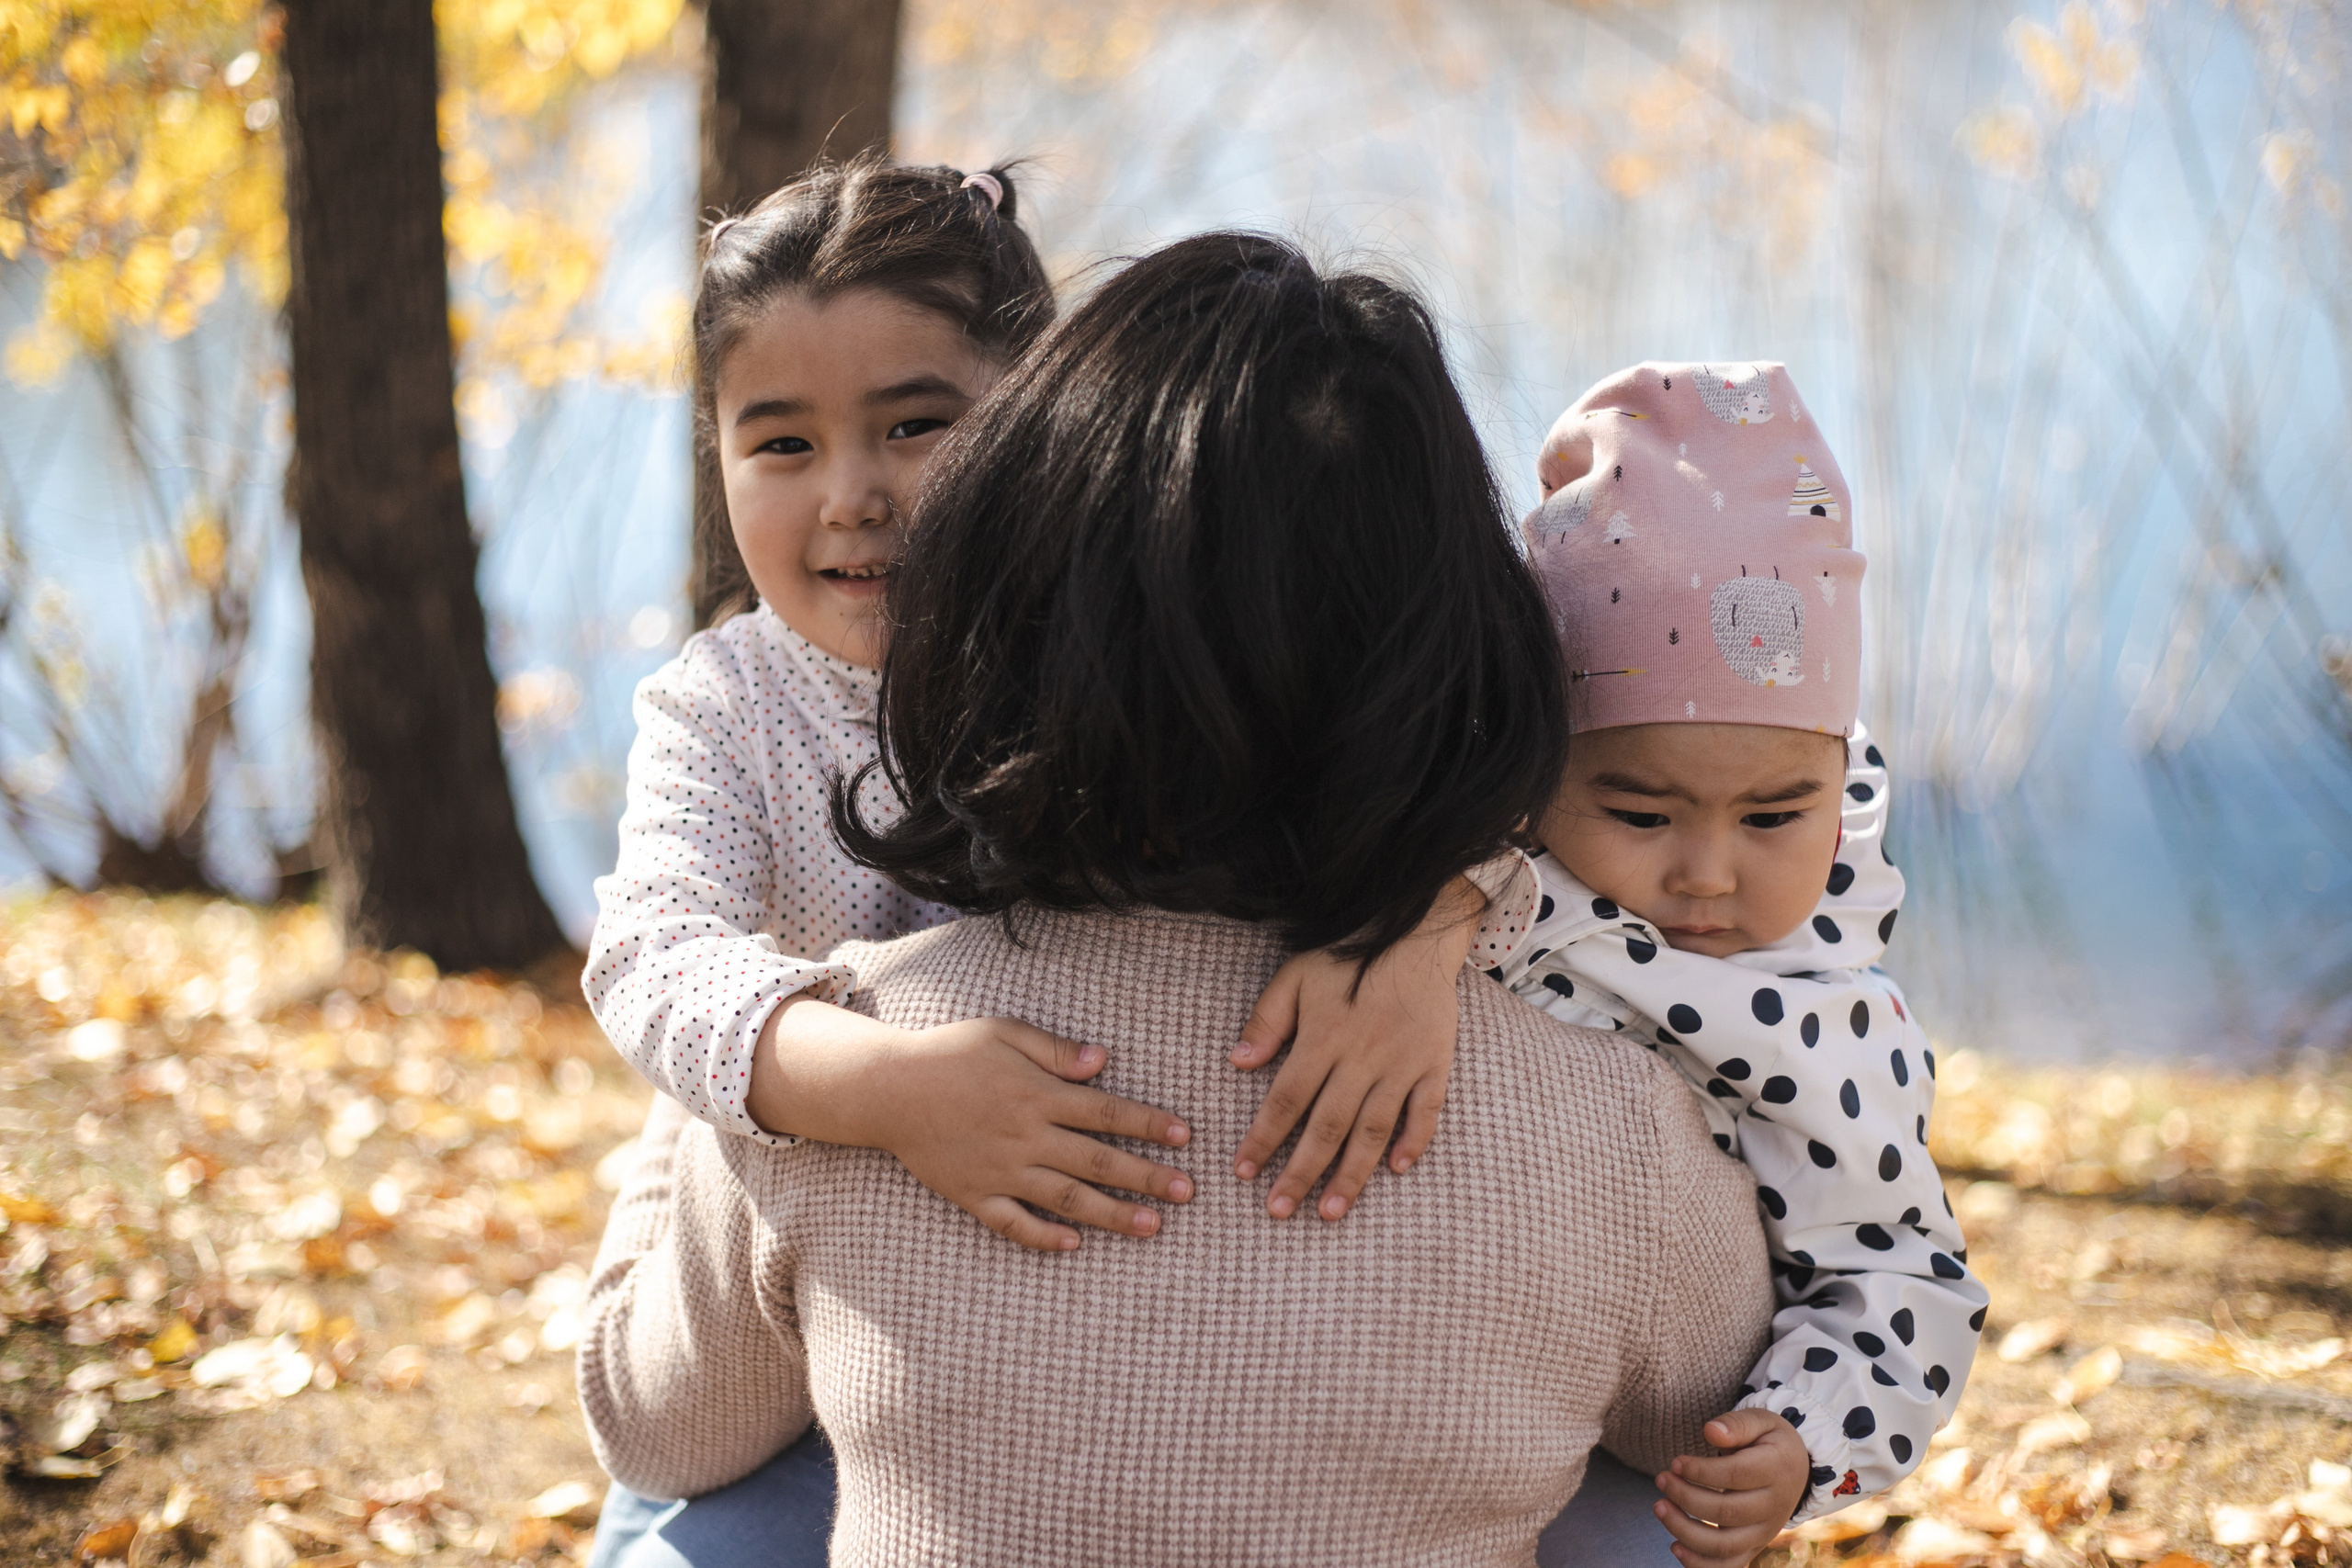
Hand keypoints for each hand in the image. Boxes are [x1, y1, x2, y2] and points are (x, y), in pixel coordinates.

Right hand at [748, 996, 1192, 1251]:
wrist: (887, 1090)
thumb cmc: (949, 1053)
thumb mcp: (1004, 1033)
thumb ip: (1054, 1049)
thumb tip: (1102, 1060)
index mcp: (1037, 1094)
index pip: (1106, 1111)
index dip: (1148, 1123)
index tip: (1184, 1136)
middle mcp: (1025, 1137)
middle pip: (1097, 1161)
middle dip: (1146, 1177)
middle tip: (1187, 1192)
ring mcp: (1000, 1170)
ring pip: (1066, 1199)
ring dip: (1111, 1214)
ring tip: (1152, 1227)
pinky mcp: (975, 1194)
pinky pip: (1013, 1223)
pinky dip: (1043, 1237)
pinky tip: (1073, 1245)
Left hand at [1227, 878, 1480, 1221]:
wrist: (1416, 929)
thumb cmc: (1347, 954)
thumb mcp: (1295, 975)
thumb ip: (1267, 1020)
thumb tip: (1237, 1063)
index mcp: (1323, 1038)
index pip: (1286, 1100)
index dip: (1263, 1139)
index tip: (1244, 1172)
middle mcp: (1362, 1058)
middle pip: (1326, 1127)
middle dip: (1300, 1174)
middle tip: (1279, 1211)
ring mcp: (1402, 1064)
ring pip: (1374, 1131)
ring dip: (1351, 1174)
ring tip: (1331, 1211)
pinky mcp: (1434, 1063)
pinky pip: (1426, 1110)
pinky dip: (1414, 1141)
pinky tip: (1398, 1171)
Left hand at [1651, 1410, 1811, 1567]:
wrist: (1797, 1469)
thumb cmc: (1769, 1441)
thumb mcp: (1762, 1420)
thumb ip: (1736, 1423)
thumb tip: (1710, 1432)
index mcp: (1777, 1469)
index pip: (1735, 1475)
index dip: (1701, 1472)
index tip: (1675, 1463)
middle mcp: (1774, 1506)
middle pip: (1726, 1512)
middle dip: (1686, 1497)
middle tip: (1661, 1479)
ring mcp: (1765, 1531)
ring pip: (1724, 1544)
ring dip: (1685, 1530)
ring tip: (1659, 1506)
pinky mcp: (1754, 1546)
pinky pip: (1730, 1565)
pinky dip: (1700, 1563)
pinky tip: (1675, 1546)